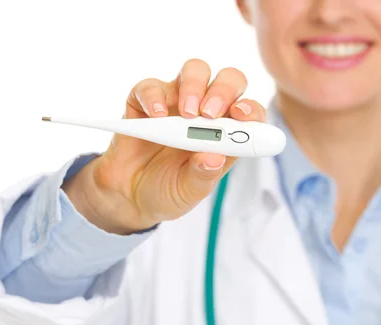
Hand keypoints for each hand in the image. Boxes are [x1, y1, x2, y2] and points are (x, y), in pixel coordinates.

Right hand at [62, 59, 266, 233]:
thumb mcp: (189, 192)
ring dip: (194, 86)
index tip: (242, 116)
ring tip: (186, 114)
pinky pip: (151, 86)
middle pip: (227, 81)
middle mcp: (205, 113)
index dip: (250, 110)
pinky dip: (154, 97)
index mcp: (225, 135)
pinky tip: (156, 116)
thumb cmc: (167, 192)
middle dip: (223, 90)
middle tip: (210, 113)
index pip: (249, 112)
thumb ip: (203, 175)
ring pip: (195, 71)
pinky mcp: (145, 102)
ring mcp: (176, 103)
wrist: (129, 197)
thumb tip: (216, 156)